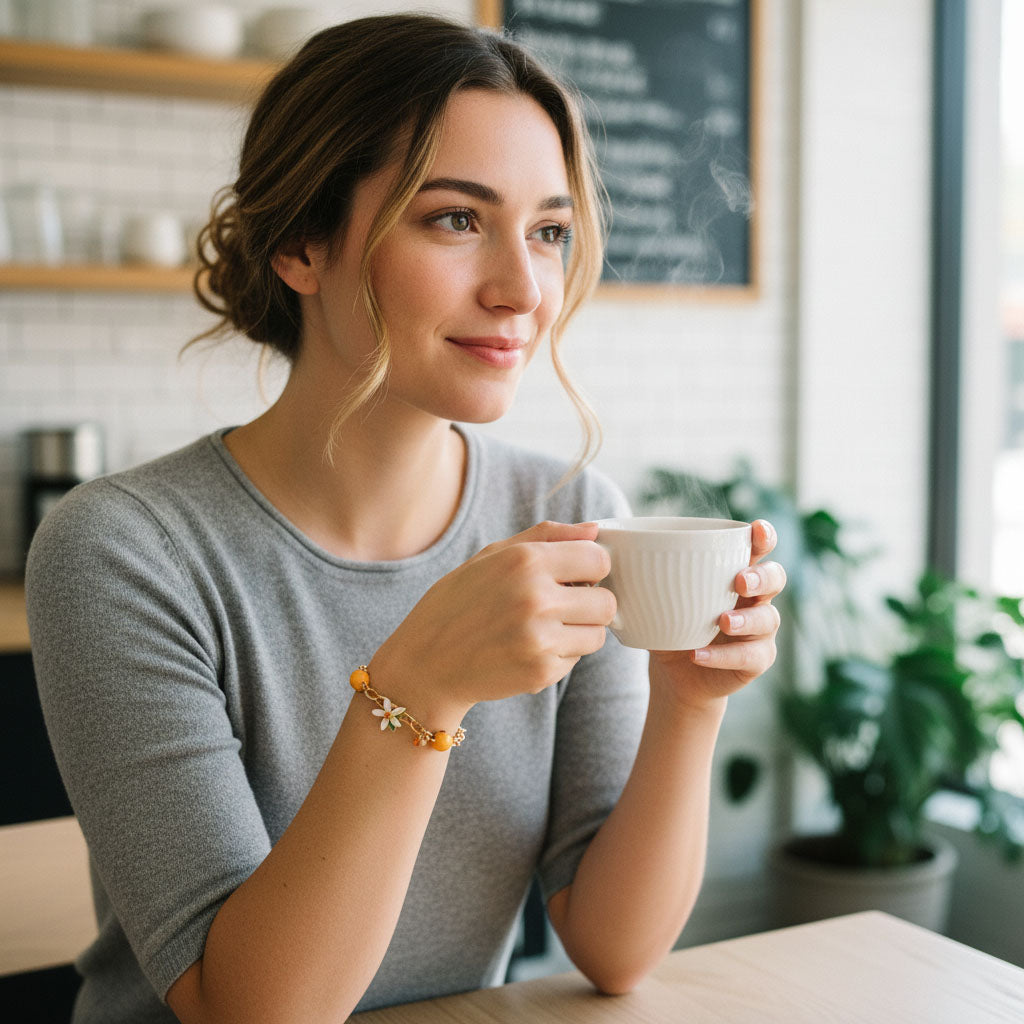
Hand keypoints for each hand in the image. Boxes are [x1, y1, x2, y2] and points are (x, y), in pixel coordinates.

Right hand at [370, 522, 615, 716]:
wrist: (425, 663)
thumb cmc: (457, 603)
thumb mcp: (492, 556)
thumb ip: (546, 536)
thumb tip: (595, 530)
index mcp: (526, 560)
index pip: (599, 559)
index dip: (592, 567)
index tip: (577, 576)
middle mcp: (536, 597)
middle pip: (607, 601)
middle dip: (591, 604)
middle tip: (563, 606)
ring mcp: (540, 638)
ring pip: (598, 634)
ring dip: (579, 632)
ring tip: (544, 629)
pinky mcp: (541, 672)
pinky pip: (576, 660)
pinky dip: (560, 655)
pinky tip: (528, 649)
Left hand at [648, 520, 784, 710]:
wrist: (675, 675)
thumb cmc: (669, 622)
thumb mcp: (655, 594)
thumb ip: (640, 569)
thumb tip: (599, 539)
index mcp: (735, 571)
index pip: (759, 547)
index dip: (764, 536)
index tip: (756, 528)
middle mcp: (755, 597)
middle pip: (776, 577)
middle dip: (761, 576)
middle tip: (740, 581)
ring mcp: (759, 630)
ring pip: (769, 618)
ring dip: (747, 618)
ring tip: (722, 621)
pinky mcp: (755, 660)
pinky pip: (750, 656)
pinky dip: (723, 656)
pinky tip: (698, 653)